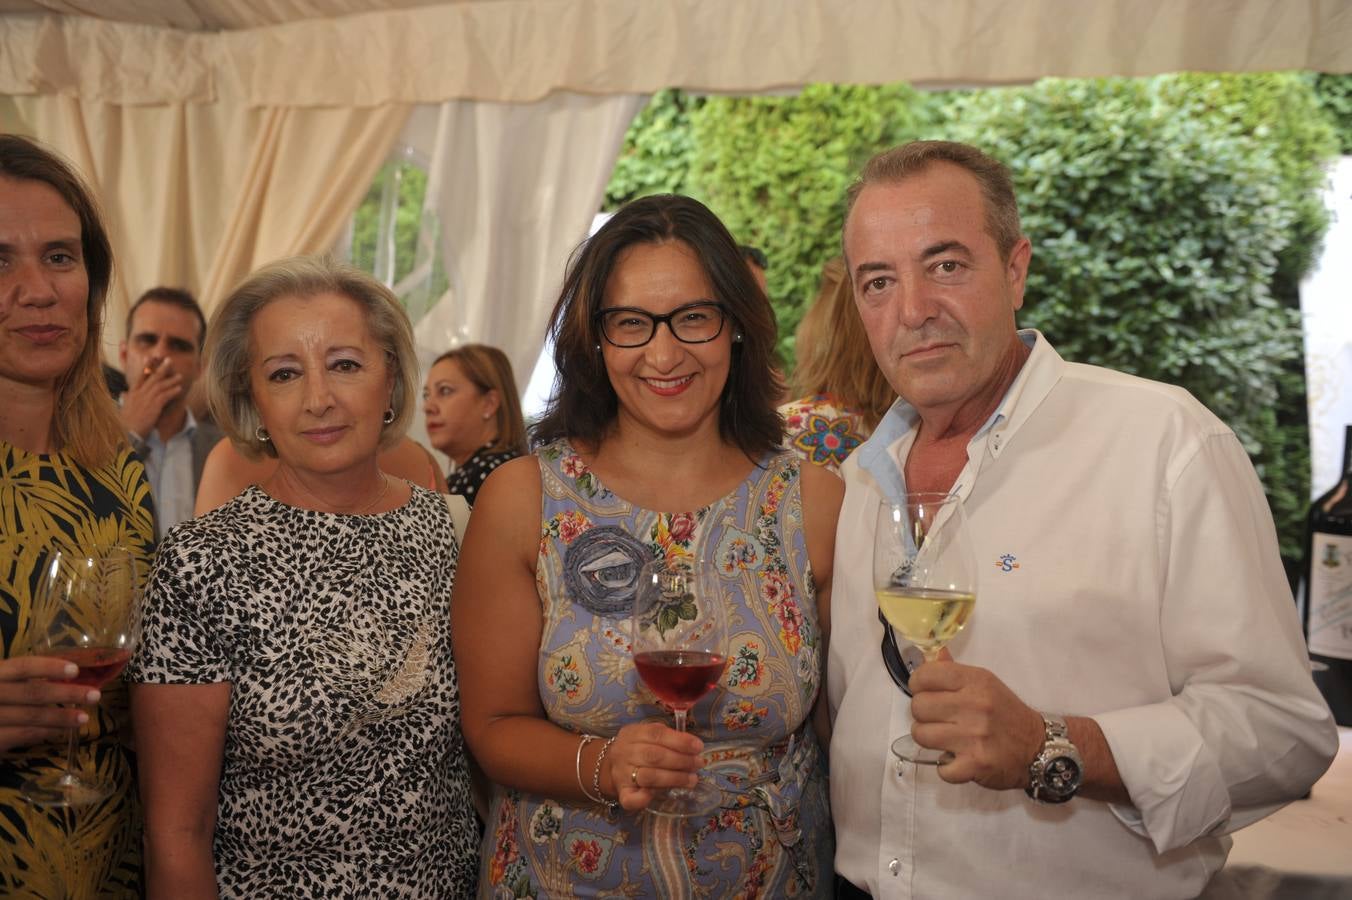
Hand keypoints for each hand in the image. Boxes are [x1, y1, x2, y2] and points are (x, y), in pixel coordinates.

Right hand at [0, 655, 99, 751]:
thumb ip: (15, 681)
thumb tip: (59, 677)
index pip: (21, 667)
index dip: (49, 667)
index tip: (75, 669)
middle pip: (32, 692)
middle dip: (67, 694)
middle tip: (94, 695)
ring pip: (30, 716)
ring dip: (61, 717)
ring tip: (83, 718)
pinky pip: (21, 735)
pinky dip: (43, 733)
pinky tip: (59, 732)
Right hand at [120, 357, 182, 438]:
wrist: (127, 432)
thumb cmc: (125, 421)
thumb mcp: (124, 407)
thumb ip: (126, 399)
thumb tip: (123, 393)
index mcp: (132, 393)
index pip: (140, 377)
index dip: (146, 367)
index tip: (150, 357)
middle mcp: (139, 393)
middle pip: (152, 378)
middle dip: (162, 368)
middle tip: (169, 360)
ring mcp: (146, 399)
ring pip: (160, 385)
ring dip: (171, 380)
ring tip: (180, 376)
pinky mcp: (153, 406)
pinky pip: (165, 396)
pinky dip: (172, 391)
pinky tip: (179, 389)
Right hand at [599, 721, 703, 811]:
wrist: (611, 765)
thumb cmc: (638, 748)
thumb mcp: (647, 735)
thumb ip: (667, 737)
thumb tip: (694, 746)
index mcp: (632, 733)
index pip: (656, 734)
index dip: (680, 741)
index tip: (699, 747)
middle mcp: (624, 752)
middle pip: (654, 756)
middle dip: (681, 760)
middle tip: (699, 764)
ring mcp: (621, 773)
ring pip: (648, 776)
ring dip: (674, 778)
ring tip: (692, 779)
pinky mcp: (621, 793)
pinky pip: (630, 799)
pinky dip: (644, 799)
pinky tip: (656, 796)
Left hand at [907, 649, 1044, 790]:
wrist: (1039, 747)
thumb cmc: (1007, 713)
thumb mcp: (986, 684)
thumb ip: (954, 671)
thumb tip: (930, 657)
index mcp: (976, 681)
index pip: (925, 676)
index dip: (918, 685)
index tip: (926, 692)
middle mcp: (975, 705)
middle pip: (918, 706)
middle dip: (923, 714)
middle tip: (938, 719)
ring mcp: (974, 736)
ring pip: (921, 734)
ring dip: (929, 739)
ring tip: (945, 738)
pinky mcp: (975, 764)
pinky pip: (940, 767)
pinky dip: (946, 767)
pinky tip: (958, 759)